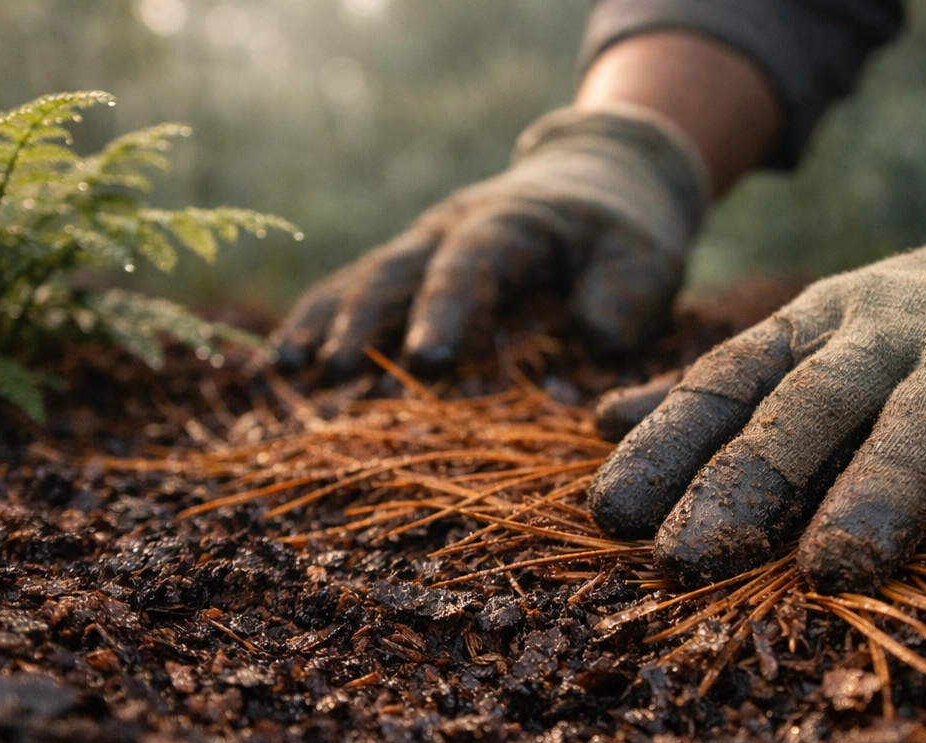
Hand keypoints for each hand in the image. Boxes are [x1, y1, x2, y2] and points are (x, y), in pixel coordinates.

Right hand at [270, 106, 707, 377]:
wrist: (597, 186)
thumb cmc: (622, 236)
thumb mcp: (642, 261)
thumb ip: (622, 298)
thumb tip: (593, 339)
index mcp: (510, 224)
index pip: (472, 264)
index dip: (447, 309)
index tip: (427, 360)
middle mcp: (451, 229)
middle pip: (395, 269)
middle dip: (361, 320)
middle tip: (331, 372)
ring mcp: (422, 248)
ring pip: (361, 279)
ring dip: (323, 324)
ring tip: (285, 372)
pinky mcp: (409, 271)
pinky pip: (354, 293)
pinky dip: (319, 324)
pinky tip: (283, 367)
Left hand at [588, 155, 925, 591]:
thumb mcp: (823, 342)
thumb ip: (727, 392)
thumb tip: (598, 422)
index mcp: (822, 326)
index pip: (731, 382)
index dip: (669, 447)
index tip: (610, 516)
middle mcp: (898, 332)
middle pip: (814, 406)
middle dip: (747, 481)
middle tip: (686, 560)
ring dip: (877, 492)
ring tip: (833, 570)